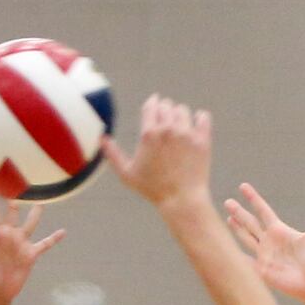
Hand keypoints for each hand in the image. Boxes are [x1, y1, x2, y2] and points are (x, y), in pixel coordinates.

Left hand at [0, 190, 64, 300]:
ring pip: (30, 224)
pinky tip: (62, 232)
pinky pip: (44, 244)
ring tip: (40, 199)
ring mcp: (20, 244)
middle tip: (15, 179)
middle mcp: (9, 235)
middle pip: (12, 212)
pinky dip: (53, 239)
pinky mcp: (30, 255)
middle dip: (12, 197)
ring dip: (35, 213)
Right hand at [103, 95, 212, 209]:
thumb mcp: (127, 174)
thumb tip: (102, 138)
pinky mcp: (202, 139)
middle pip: (166, 105)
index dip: (152, 103)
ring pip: (182, 110)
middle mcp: (168, 129)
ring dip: (179, 115)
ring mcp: (186, 133)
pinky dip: (199, 119)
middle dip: (164, 111)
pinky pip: (202, 117)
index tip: (154, 105)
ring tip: (178, 128)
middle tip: (165, 122)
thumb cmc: (153, 190)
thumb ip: (113, 154)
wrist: (181, 201)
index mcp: (149, 133)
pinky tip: (195, 127)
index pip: (151, 104)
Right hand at [226, 184, 304, 304]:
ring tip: (226, 219)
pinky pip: (245, 262)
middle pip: (250, 223)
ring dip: (236, 230)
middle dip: (239, 212)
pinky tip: (226, 252)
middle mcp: (270, 242)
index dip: (253, 199)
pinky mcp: (262, 272)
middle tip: (227, 201)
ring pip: (246, 239)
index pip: (263, 211)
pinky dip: (235, 257)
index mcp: (280, 230)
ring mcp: (265, 257)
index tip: (243, 187)